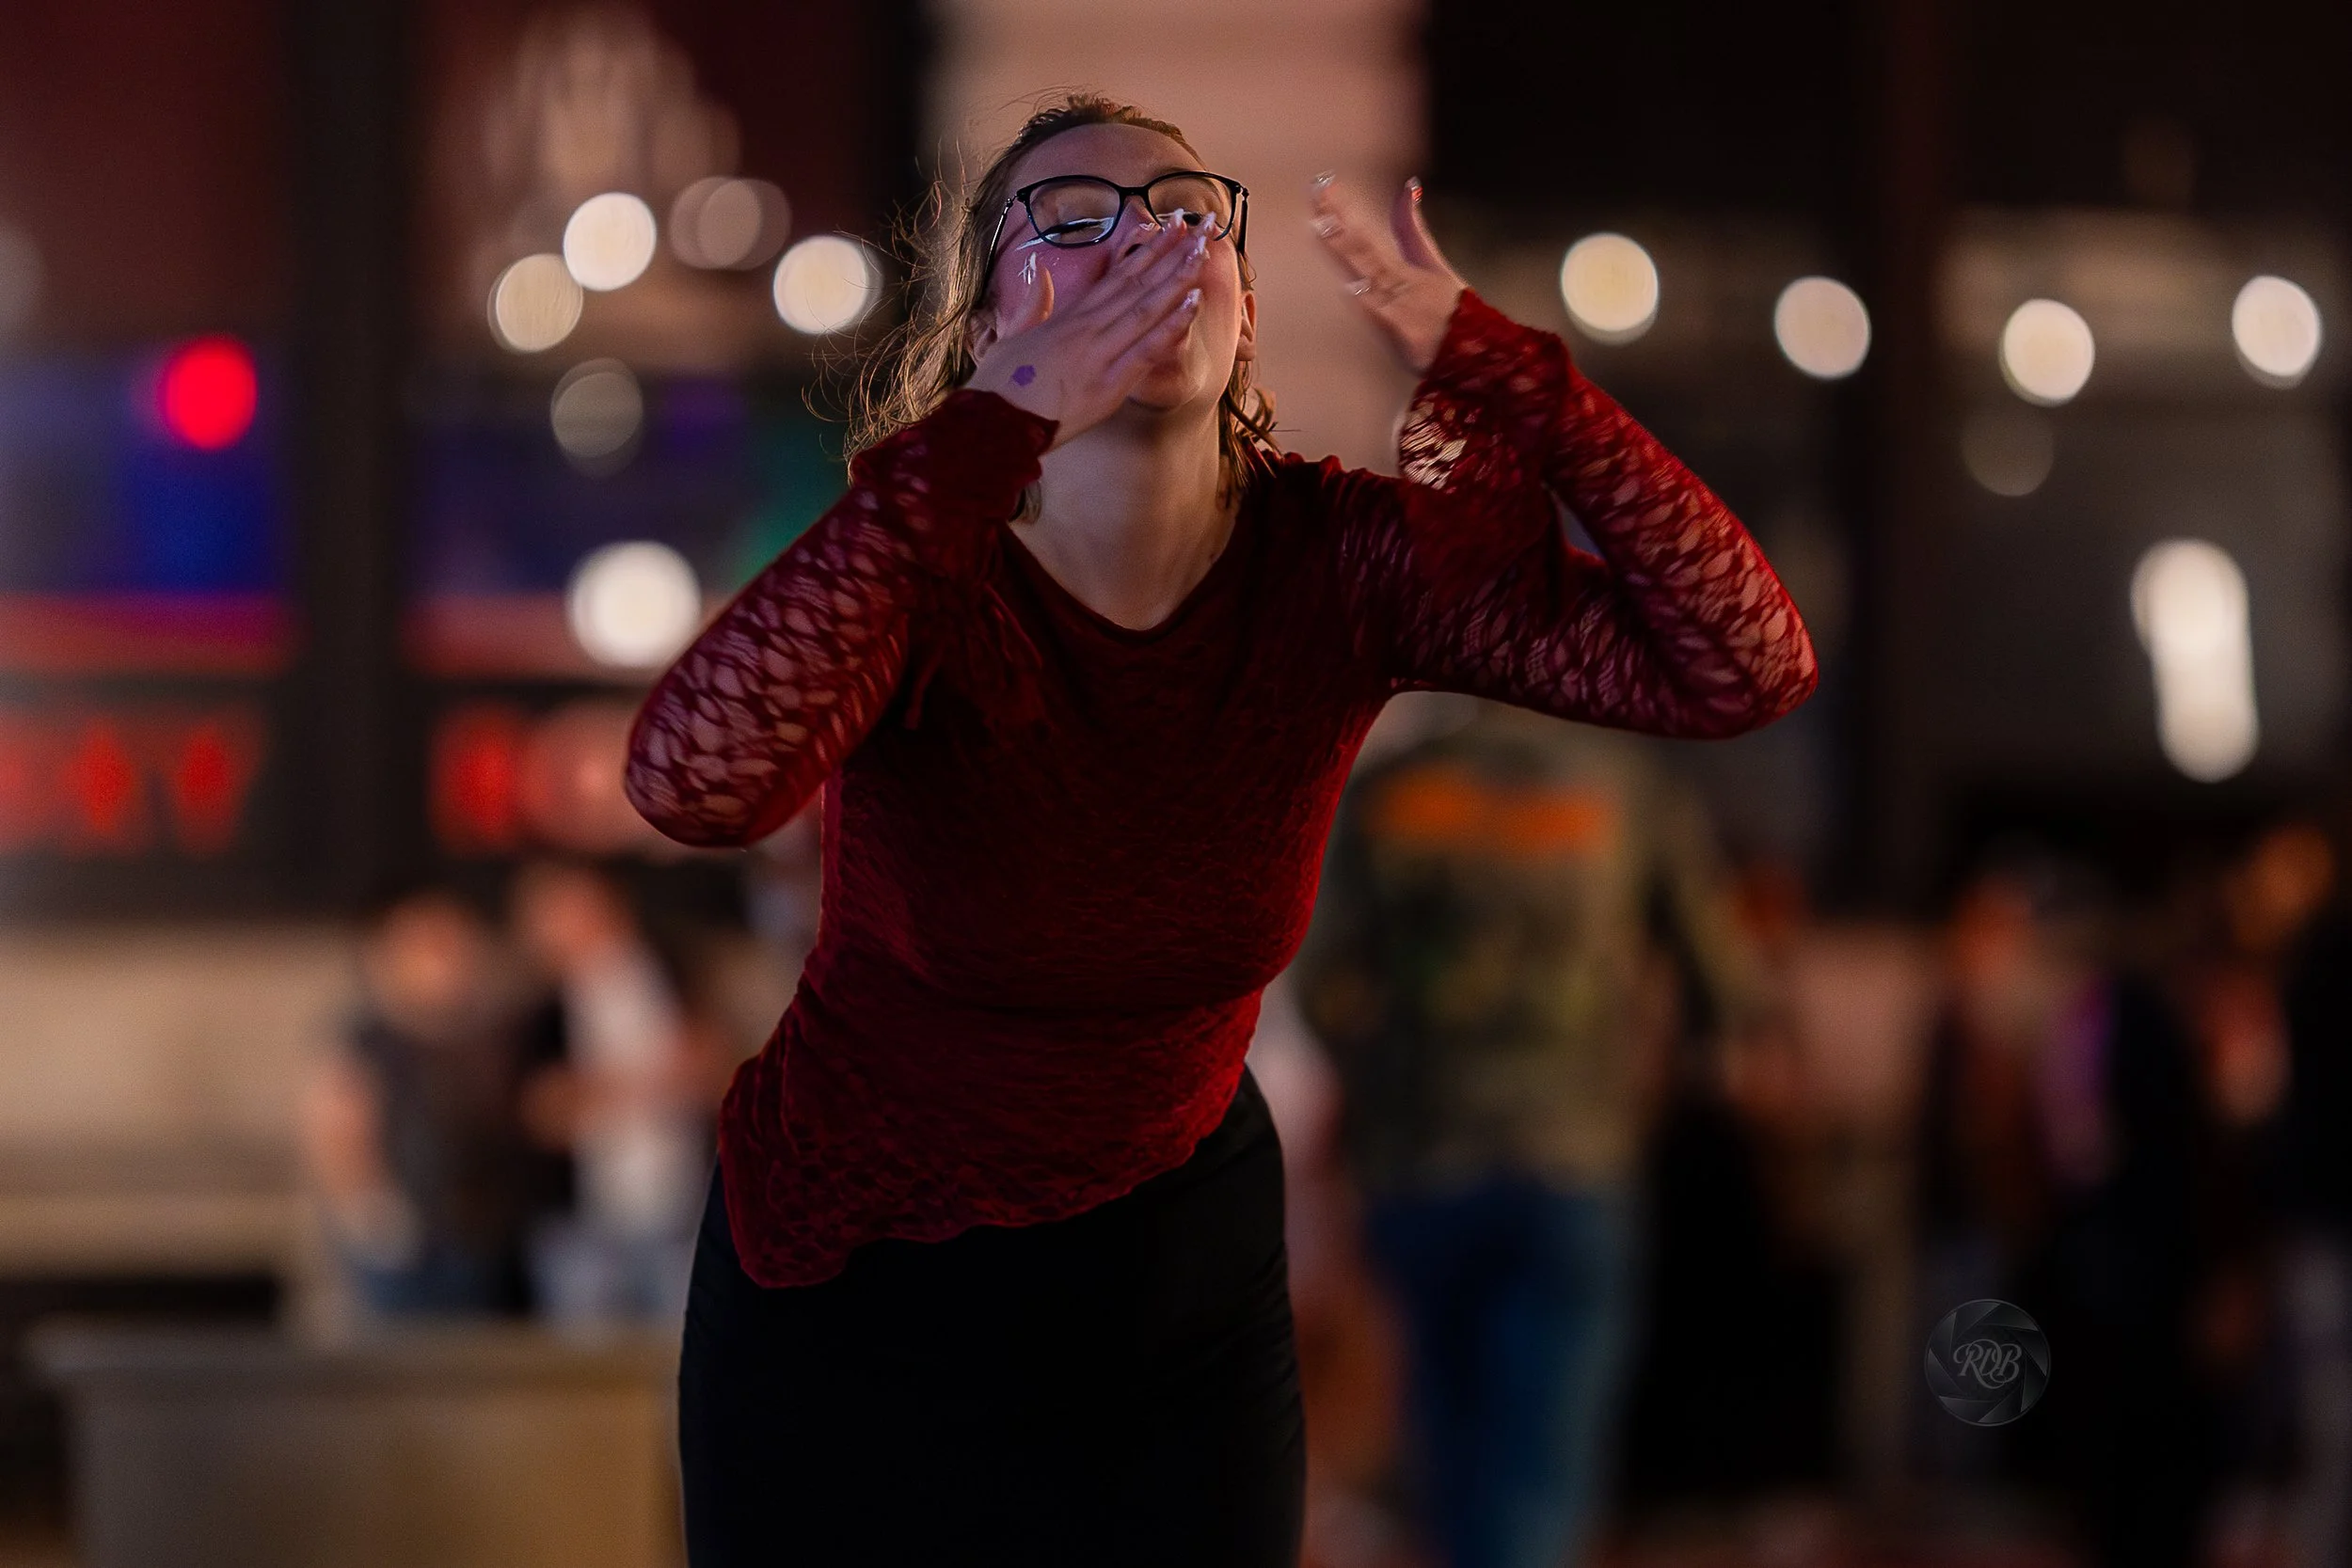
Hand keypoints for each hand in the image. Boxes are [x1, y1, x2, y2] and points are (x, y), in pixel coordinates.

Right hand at [967, 218, 1208, 448]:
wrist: (989, 426)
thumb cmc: (998, 388)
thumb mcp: (1011, 337)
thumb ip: (1033, 305)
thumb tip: (1040, 275)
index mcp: (1068, 318)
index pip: (1116, 277)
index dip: (1146, 250)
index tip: (1169, 228)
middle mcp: (1086, 329)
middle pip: (1137, 284)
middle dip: (1171, 254)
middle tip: (1202, 227)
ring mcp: (1098, 355)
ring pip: (1146, 309)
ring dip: (1178, 279)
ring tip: (1203, 252)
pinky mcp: (1107, 385)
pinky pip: (1145, 350)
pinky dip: (1171, 326)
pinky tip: (1193, 302)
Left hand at [1308, 174, 1466, 374]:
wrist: (1474, 351)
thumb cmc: (1451, 311)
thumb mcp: (1434, 265)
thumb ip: (1412, 229)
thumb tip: (1408, 186)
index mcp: (1403, 267)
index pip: (1366, 233)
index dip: (1344, 208)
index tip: (1322, 184)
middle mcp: (1400, 283)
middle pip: (1364, 247)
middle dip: (1338, 220)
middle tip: (1316, 192)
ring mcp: (1401, 308)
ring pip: (1368, 274)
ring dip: (1345, 251)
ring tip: (1320, 226)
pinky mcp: (1404, 335)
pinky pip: (1383, 317)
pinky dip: (1367, 303)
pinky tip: (1348, 288)